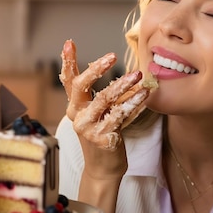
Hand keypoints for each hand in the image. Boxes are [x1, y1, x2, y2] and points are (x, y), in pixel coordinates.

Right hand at [59, 40, 149, 177]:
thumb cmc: (104, 137)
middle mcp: (77, 116)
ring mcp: (88, 128)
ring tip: (138, 75)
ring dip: (123, 85)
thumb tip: (129, 75)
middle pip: (81, 87)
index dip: (68, 62)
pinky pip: (120, 115)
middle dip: (96, 69)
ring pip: (104, 99)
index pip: (68, 81)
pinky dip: (134, 103)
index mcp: (75, 108)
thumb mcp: (100, 114)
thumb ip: (107, 96)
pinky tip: (144, 95)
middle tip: (112, 56)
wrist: (104, 169)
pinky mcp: (103, 138)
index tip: (69, 43)